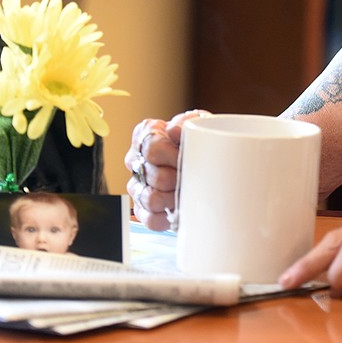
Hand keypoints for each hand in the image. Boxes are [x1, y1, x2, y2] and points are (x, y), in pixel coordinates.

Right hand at [124, 109, 210, 230]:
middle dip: (178, 179)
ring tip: (188, 193)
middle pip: (154, 176)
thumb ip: (185, 123)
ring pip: (150, 199)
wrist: (205, 157)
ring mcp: (137, 185)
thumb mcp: (196, 123)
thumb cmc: (197, 139)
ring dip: (174, 199)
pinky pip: (149, 219)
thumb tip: (174, 131)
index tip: (187, 159)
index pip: (152, 148)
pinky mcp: (142, 208)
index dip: (173, 156)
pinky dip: (167, 218)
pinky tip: (179, 210)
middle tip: (193, 178)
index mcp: (146, 135)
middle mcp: (136, 160)